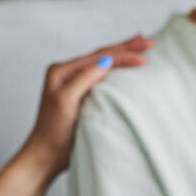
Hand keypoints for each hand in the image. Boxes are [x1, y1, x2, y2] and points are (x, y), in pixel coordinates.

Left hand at [22, 34, 154, 175]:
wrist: (47, 154)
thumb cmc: (53, 130)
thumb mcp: (66, 101)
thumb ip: (85, 79)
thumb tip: (106, 61)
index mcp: (62, 71)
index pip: (99, 57)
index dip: (123, 55)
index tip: (145, 56)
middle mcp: (69, 73)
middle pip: (103, 55)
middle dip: (127, 47)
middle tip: (148, 40)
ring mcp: (76, 83)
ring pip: (104, 63)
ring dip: (124, 54)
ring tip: (140, 44)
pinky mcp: (84, 95)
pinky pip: (104, 77)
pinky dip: (118, 68)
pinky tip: (127, 65)